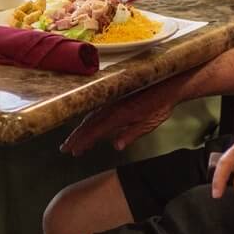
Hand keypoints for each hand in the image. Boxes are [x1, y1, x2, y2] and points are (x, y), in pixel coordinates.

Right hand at [62, 79, 180, 155]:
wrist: (168, 82)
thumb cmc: (161, 105)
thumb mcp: (150, 123)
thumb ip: (132, 134)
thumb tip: (116, 146)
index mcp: (120, 114)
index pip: (96, 130)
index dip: (83, 141)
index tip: (73, 150)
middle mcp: (112, 107)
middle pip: (89, 124)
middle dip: (76, 137)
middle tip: (65, 149)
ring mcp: (112, 101)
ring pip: (91, 117)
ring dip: (80, 130)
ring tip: (73, 142)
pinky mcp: (114, 98)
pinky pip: (97, 110)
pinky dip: (88, 120)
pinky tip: (86, 126)